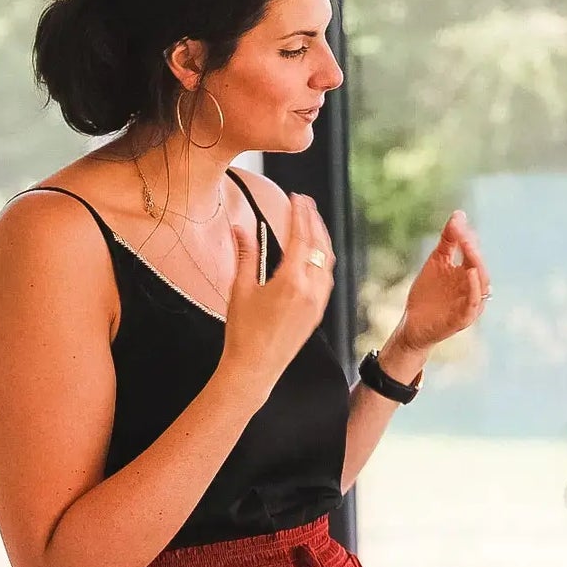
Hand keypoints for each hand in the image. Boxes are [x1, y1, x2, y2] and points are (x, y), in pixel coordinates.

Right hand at [220, 194, 334, 400]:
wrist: (255, 367)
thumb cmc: (243, 332)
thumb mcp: (239, 290)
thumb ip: (244, 256)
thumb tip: (241, 229)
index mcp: (290, 281)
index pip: (300, 237)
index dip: (300, 214)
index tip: (297, 198)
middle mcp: (310, 290)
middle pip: (318, 245)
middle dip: (313, 220)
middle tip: (306, 203)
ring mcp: (317, 302)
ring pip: (327, 261)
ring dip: (321, 238)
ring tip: (313, 221)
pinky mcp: (318, 312)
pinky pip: (326, 277)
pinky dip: (323, 258)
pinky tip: (316, 252)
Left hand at [393, 210, 489, 353]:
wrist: (412, 324)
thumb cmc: (427, 295)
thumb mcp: (437, 262)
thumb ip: (449, 240)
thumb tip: (460, 214)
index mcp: (469, 275)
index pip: (473, 254)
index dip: (468, 239)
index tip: (459, 224)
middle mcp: (473, 289)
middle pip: (479, 267)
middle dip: (473, 250)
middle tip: (465, 234)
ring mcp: (470, 304)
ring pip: (481, 284)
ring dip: (476, 265)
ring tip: (468, 247)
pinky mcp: (463, 319)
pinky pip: (473, 302)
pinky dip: (473, 288)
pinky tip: (467, 272)